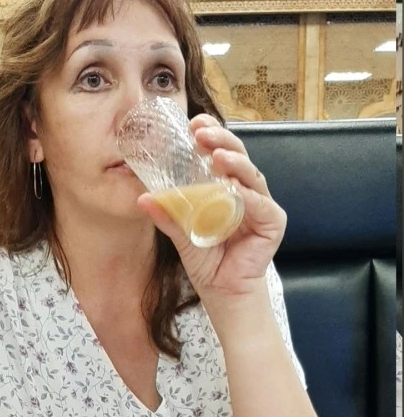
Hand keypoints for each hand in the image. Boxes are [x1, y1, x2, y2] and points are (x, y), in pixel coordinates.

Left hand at [137, 115, 285, 300]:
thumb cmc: (207, 261)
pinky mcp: (273, 223)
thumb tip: (143, 198)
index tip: (192, 123)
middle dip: (220, 140)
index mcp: (227, 187)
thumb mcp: (182, 234)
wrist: (222, 292)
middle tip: (200, 133)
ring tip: (217, 156)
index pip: (221, 152)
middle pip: (238, 156)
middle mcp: (247, 191)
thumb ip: (168, 215)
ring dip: (234, 163)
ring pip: (251, 175)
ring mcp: (262, 205)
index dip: (210, 134)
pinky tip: (233, 190)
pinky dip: (247, 197)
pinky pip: (260, 205)